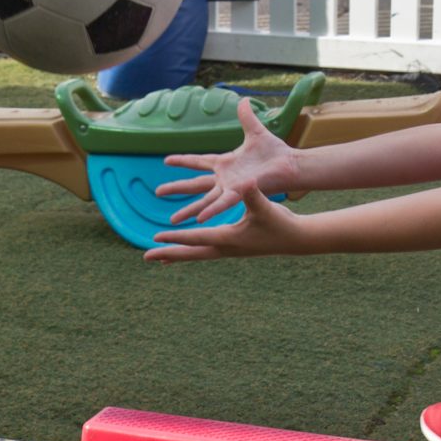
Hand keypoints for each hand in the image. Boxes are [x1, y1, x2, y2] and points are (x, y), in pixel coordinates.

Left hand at [144, 189, 304, 263]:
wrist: (294, 240)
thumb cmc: (279, 223)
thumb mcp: (265, 207)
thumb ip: (253, 195)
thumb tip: (246, 182)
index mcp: (229, 239)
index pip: (197, 238)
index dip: (176, 237)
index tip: (156, 238)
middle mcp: (225, 248)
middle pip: (191, 253)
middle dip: (169, 254)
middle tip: (146, 257)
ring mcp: (228, 250)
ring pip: (196, 254)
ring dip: (177, 255)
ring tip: (159, 258)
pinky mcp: (232, 248)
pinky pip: (204, 250)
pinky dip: (191, 249)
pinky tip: (185, 249)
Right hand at [157, 99, 298, 224]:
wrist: (290, 164)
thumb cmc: (275, 151)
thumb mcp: (255, 131)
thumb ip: (246, 117)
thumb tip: (243, 100)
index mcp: (225, 163)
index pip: (198, 161)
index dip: (183, 160)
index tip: (166, 160)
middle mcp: (224, 178)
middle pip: (194, 184)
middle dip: (176, 188)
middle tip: (157, 192)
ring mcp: (230, 187)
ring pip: (204, 200)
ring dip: (188, 210)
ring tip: (172, 221)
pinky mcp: (240, 193)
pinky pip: (222, 203)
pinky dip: (211, 210)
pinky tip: (199, 219)